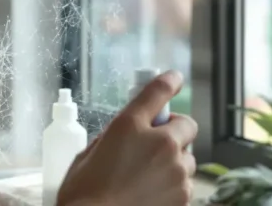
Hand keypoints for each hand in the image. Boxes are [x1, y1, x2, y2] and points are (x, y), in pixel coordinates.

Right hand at [57, 70, 197, 205]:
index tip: (174, 78)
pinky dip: (172, 184)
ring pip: (187, 157)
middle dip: (175, 130)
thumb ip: (112, 137)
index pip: (156, 91)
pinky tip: (150, 192)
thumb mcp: (90, 153)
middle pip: (187, 125)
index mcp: (129, 126)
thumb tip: (127, 136)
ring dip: (174, 160)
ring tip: (148, 175)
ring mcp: (175, 171)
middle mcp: (158, 143)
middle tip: (156, 141)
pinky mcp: (183, 195)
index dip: (168, 81)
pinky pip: (184, 182)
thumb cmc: (84, 192)